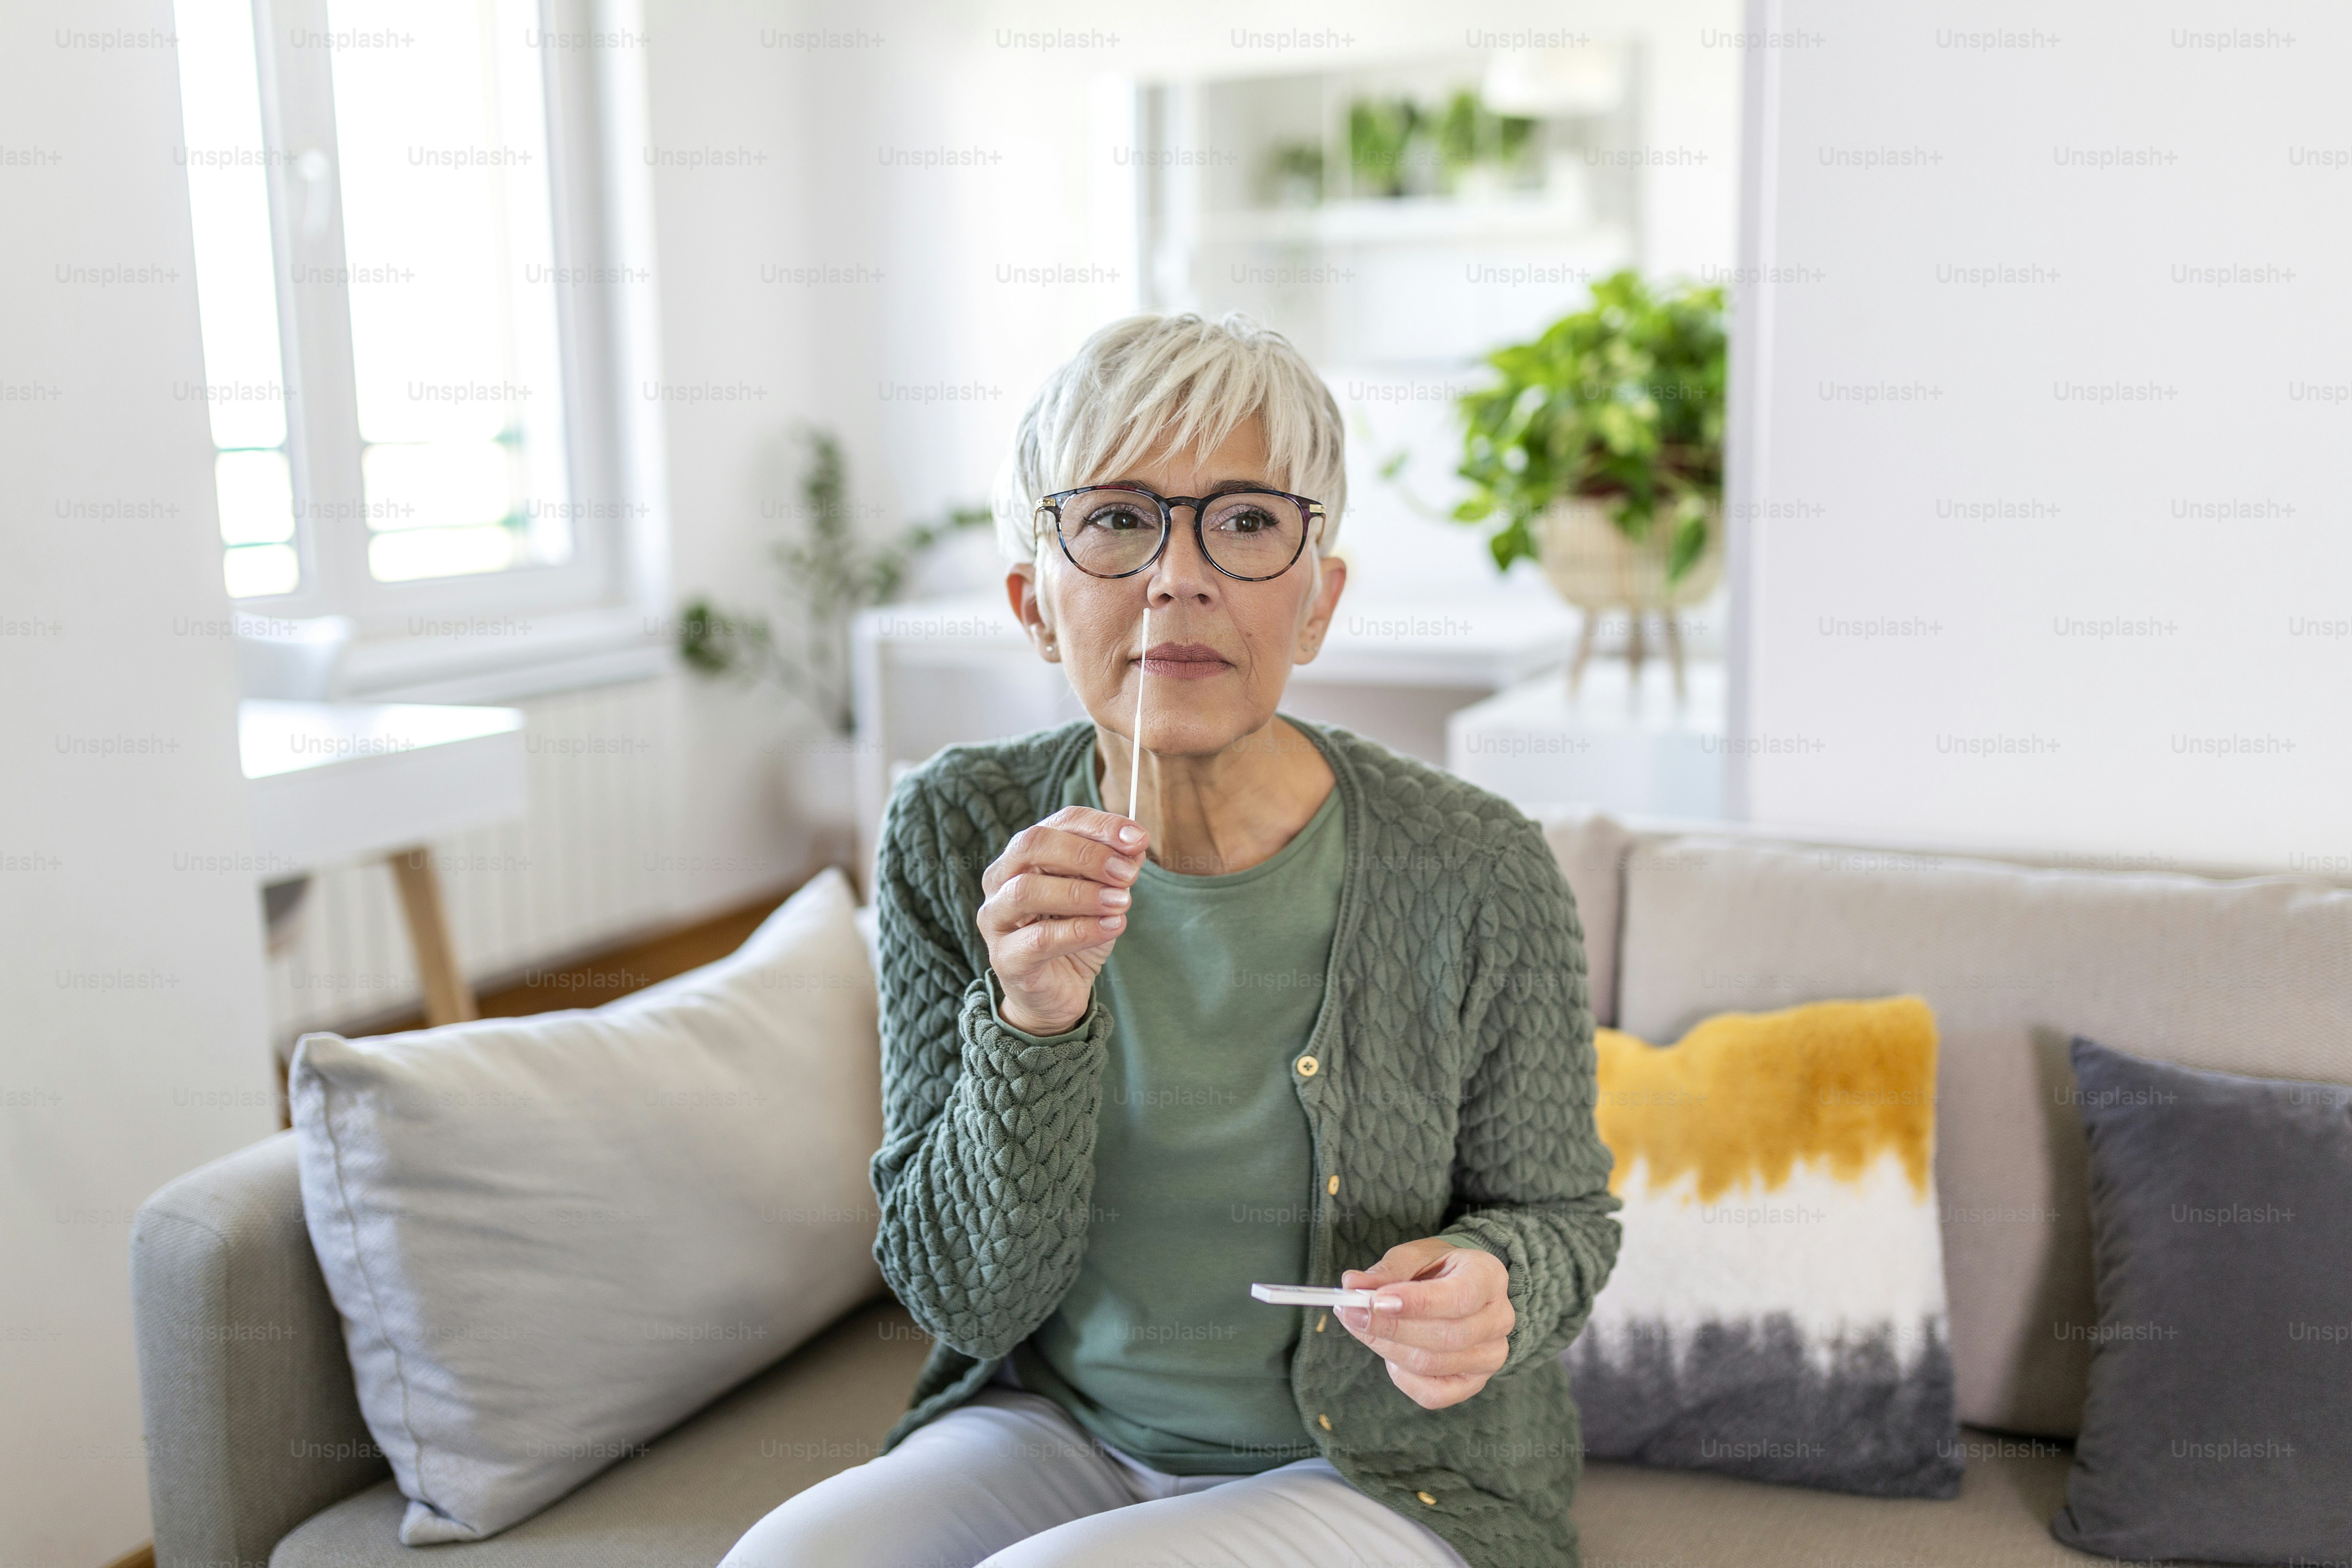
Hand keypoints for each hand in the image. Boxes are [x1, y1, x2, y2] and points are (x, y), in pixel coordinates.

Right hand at [977, 806, 1147, 1035]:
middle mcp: (1001, 879)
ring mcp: (996, 918)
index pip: (1059, 822)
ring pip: (1026, 890)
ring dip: (1081, 893)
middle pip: (1033, 845)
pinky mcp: (1004, 958)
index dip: (1099, 826)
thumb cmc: (1076, 933)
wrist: (1059, 991)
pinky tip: (1111, 928)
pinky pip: (1038, 939)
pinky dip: (1079, 930)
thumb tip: (1136, 844)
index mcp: (1026, 854)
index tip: (1138, 838)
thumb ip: (1116, 867)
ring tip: (1121, 902)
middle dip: (1086, 854)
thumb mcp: (1102, 894)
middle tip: (1127, 873)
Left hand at [1336, 1238, 1513, 1409]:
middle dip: (1391, 1328)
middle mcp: (1499, 1319)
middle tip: (1350, 1313)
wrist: (1459, 1288)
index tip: (1374, 1300)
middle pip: (1446, 1337)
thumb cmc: (1436, 1270)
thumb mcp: (1413, 1257)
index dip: (1417, 1303)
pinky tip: (1390, 1353)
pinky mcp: (1473, 1383)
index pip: (1459, 1297)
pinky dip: (1401, 1376)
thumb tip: (1351, 1285)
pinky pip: (1431, 1393)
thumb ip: (1385, 1271)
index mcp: (1490, 1277)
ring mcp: (1490, 1356)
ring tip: (1361, 1325)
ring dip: (1387, 1348)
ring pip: (1433, 1365)